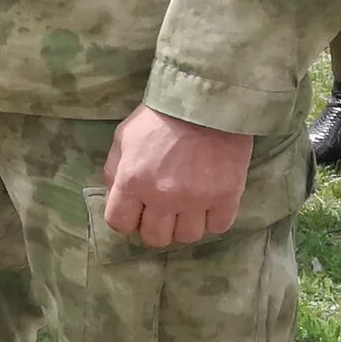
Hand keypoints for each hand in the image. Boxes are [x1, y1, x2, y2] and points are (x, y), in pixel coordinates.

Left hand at [102, 106, 253, 248]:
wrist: (207, 103)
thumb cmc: (159, 118)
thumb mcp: (123, 138)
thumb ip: (113, 170)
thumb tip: (115, 196)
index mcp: (132, 181)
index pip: (120, 224)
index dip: (126, 220)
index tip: (135, 212)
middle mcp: (163, 196)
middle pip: (155, 238)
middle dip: (154, 227)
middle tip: (161, 212)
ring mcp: (196, 199)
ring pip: (187, 237)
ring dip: (184, 225)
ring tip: (187, 208)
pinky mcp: (227, 197)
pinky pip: (218, 227)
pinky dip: (213, 220)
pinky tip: (209, 205)